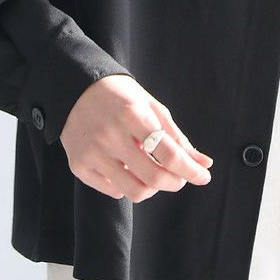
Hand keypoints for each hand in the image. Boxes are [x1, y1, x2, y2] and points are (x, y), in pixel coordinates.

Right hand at [59, 73, 213, 201]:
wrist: (75, 88)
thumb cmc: (121, 97)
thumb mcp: (151, 107)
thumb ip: (176, 137)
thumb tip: (204, 164)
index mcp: (132, 114)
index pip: (168, 153)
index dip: (190, 169)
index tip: (203, 176)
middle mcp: (110, 135)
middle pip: (153, 177)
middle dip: (175, 182)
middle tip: (180, 178)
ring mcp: (92, 152)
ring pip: (134, 191)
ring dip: (153, 188)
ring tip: (154, 173)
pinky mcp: (79, 165)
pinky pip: (113, 190)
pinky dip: (128, 184)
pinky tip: (127, 168)